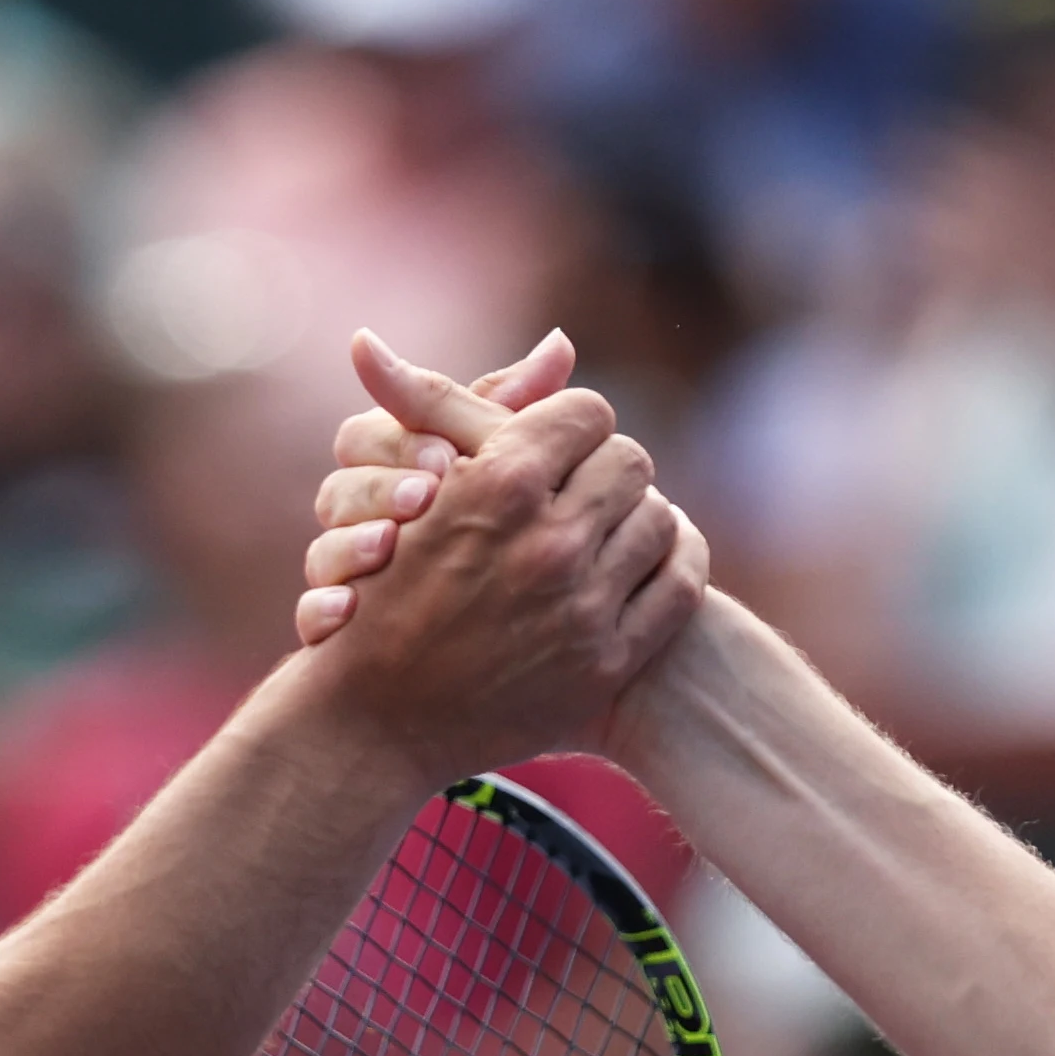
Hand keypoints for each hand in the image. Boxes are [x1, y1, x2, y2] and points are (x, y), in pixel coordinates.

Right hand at [283, 330, 705, 756]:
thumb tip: (558, 339)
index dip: (570, 426)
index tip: (555, 448)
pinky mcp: (607, 663)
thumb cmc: (385, 587)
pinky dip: (670, 565)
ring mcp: (583, 608)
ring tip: (607, 529)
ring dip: (635, 519)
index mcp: (500, 485)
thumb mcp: (420, 483)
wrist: (375, 717)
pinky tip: (642, 565)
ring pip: (660, 520)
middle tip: (584, 489)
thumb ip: (478, 402)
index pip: (587, 412)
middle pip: (631, 461)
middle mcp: (549, 544)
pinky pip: (679, 587)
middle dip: (605, 470)